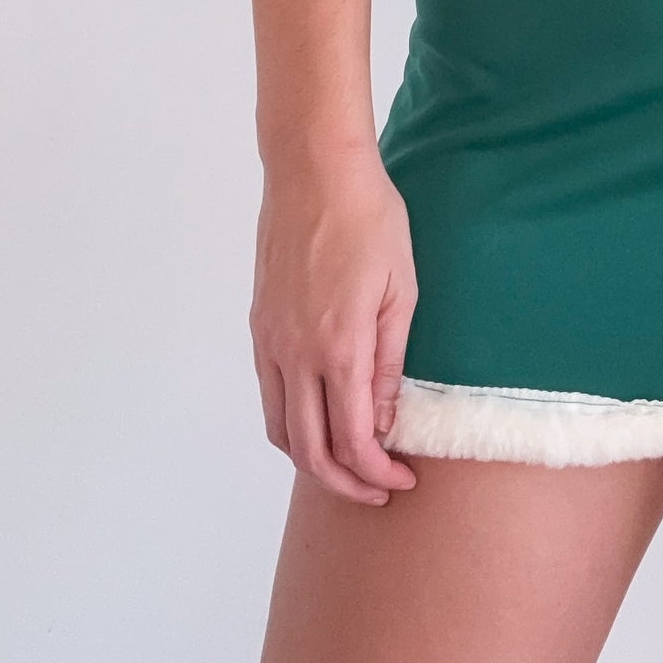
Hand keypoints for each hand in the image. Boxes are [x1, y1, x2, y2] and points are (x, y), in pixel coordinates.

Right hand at [250, 149, 419, 503]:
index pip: (352, 440)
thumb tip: (383, 422)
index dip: (376, 472)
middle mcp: (295, 353)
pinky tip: (319, 418)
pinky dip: (291, 423)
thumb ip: (390, 361)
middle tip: (378, 491)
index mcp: (338, 346)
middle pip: (308, 450)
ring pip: (280, 428)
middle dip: (344, 483)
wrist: (314, 171)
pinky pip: (269, 394)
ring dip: (312, 460)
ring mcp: (270, 341)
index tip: (402, 481)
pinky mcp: (259, 326)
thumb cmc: (370, 219)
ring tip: (349, 466)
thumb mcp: (399, 289)